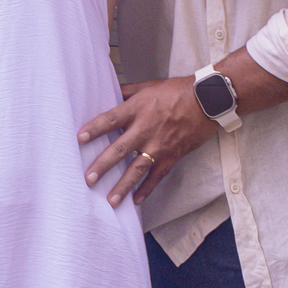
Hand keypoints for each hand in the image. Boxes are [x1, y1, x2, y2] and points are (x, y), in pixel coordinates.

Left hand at [78, 75, 215, 207]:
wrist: (207, 101)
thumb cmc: (178, 91)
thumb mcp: (149, 86)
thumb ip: (127, 92)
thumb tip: (110, 91)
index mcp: (137, 109)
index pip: (110, 120)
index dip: (94, 129)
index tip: (79, 138)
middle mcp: (145, 129)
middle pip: (119, 150)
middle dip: (102, 165)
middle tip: (89, 179)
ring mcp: (159, 145)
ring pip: (137, 169)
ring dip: (122, 186)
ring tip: (110, 200)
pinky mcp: (172, 156)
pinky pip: (157, 176)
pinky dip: (147, 189)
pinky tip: (136, 200)